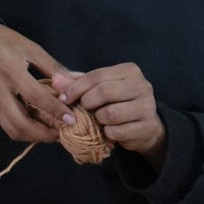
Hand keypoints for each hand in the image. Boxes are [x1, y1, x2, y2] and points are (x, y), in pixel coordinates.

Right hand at [0, 22, 73, 143]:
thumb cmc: (2, 41)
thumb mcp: (30, 48)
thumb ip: (53, 68)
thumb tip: (75, 82)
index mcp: (10, 70)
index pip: (35, 97)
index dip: (55, 110)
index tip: (72, 119)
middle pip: (20, 124)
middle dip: (44, 135)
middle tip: (61, 133)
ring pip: (12, 130)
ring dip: (33, 136)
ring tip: (50, 131)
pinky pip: (6, 123)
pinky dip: (23, 127)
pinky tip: (36, 122)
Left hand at [51, 64, 165, 162]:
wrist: (145, 126)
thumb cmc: (117, 103)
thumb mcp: (99, 88)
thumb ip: (78, 83)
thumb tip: (55, 79)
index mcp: (129, 71)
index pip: (97, 76)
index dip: (76, 88)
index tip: (63, 98)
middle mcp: (142, 85)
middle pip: (104, 92)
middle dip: (87, 103)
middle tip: (85, 108)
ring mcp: (148, 106)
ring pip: (110, 113)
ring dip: (99, 119)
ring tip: (101, 118)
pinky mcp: (147, 126)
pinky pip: (116, 131)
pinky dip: (108, 133)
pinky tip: (110, 130)